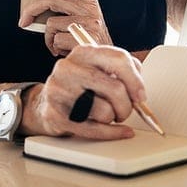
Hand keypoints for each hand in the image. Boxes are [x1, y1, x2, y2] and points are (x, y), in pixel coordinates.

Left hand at [18, 0, 112, 55]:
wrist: (106, 61)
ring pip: (51, 23)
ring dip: (48, 36)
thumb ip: (70, 8)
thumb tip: (38, 7)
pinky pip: (56, 40)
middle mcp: (91, 9)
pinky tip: (63, 50)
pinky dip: (54, 47)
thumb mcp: (85, 17)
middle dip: (31, 8)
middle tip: (23, 20)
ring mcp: (88, 24)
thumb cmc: (90, 38)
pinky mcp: (82, 39)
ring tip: (56, 42)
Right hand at [19, 45, 145, 139]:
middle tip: (125, 110)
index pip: (119, 59)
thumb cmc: (79, 88)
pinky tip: (117, 131)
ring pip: (105, 111)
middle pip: (115, 88)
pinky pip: (94, 129)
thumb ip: (122, 72)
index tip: (141, 96)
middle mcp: (69, 68)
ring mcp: (59, 91)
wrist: (45, 104)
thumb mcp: (99, 70)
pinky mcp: (55, 115)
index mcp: (84, 52)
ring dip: (112, 118)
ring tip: (107, 116)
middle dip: (127, 106)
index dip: (136, 80)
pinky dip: (111, 133)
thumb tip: (140, 92)